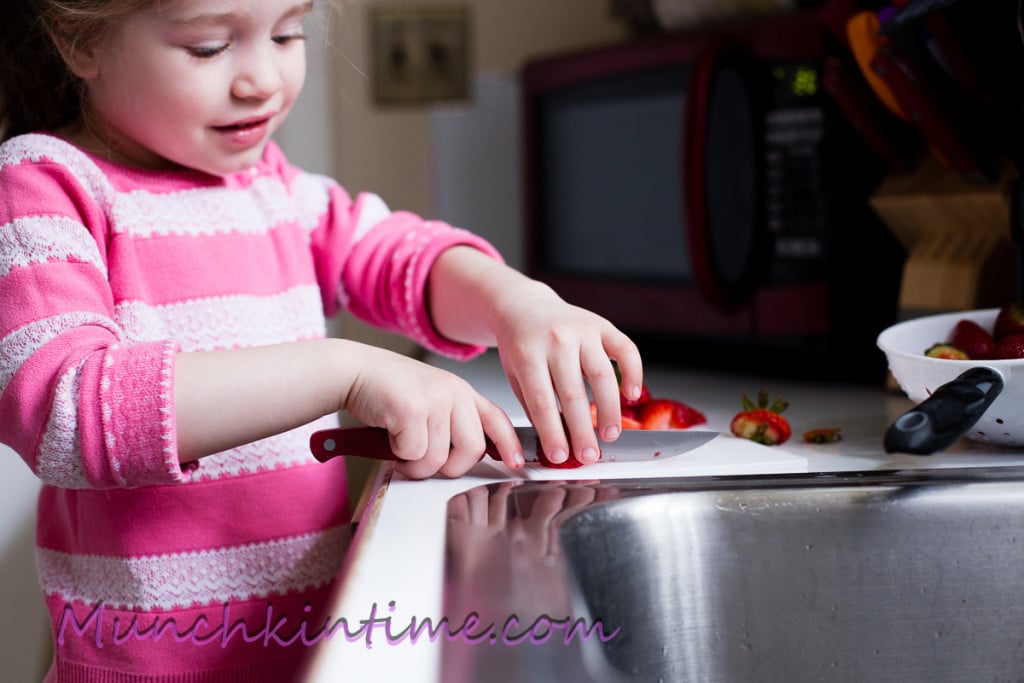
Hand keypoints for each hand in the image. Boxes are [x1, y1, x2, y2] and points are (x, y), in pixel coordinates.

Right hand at [342, 345, 522, 478]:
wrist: (352, 371)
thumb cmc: (386, 391)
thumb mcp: (429, 400)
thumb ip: (450, 423)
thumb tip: (466, 458)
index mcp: (461, 391)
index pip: (497, 419)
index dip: (509, 444)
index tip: (516, 463)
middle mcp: (454, 392)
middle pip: (472, 450)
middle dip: (447, 467)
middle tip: (423, 460)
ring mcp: (435, 399)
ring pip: (439, 458)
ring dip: (415, 464)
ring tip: (400, 447)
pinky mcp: (413, 408)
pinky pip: (413, 454)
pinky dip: (397, 454)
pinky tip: (389, 436)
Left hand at [493, 281, 642, 465]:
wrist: (525, 306)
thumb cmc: (520, 346)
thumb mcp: (515, 374)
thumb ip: (534, 405)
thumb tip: (555, 443)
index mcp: (527, 353)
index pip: (542, 402)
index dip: (553, 433)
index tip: (560, 456)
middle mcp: (556, 340)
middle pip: (573, 393)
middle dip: (582, 431)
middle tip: (589, 455)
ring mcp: (581, 330)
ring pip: (602, 375)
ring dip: (610, 410)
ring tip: (610, 435)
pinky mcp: (602, 326)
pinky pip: (626, 350)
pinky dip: (633, 373)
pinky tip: (632, 395)